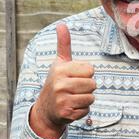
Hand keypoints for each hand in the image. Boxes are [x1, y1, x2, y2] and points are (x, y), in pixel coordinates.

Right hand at [29, 23, 95, 138]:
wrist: (46, 109)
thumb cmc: (57, 81)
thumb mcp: (60, 62)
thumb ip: (64, 44)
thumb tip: (61, 24)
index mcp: (60, 69)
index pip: (91, 70)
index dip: (86, 74)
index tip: (75, 76)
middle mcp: (59, 84)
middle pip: (92, 84)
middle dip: (87, 87)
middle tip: (74, 89)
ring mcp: (62, 100)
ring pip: (91, 98)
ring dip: (86, 99)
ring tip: (73, 98)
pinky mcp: (66, 113)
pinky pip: (87, 110)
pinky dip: (82, 110)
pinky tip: (72, 107)